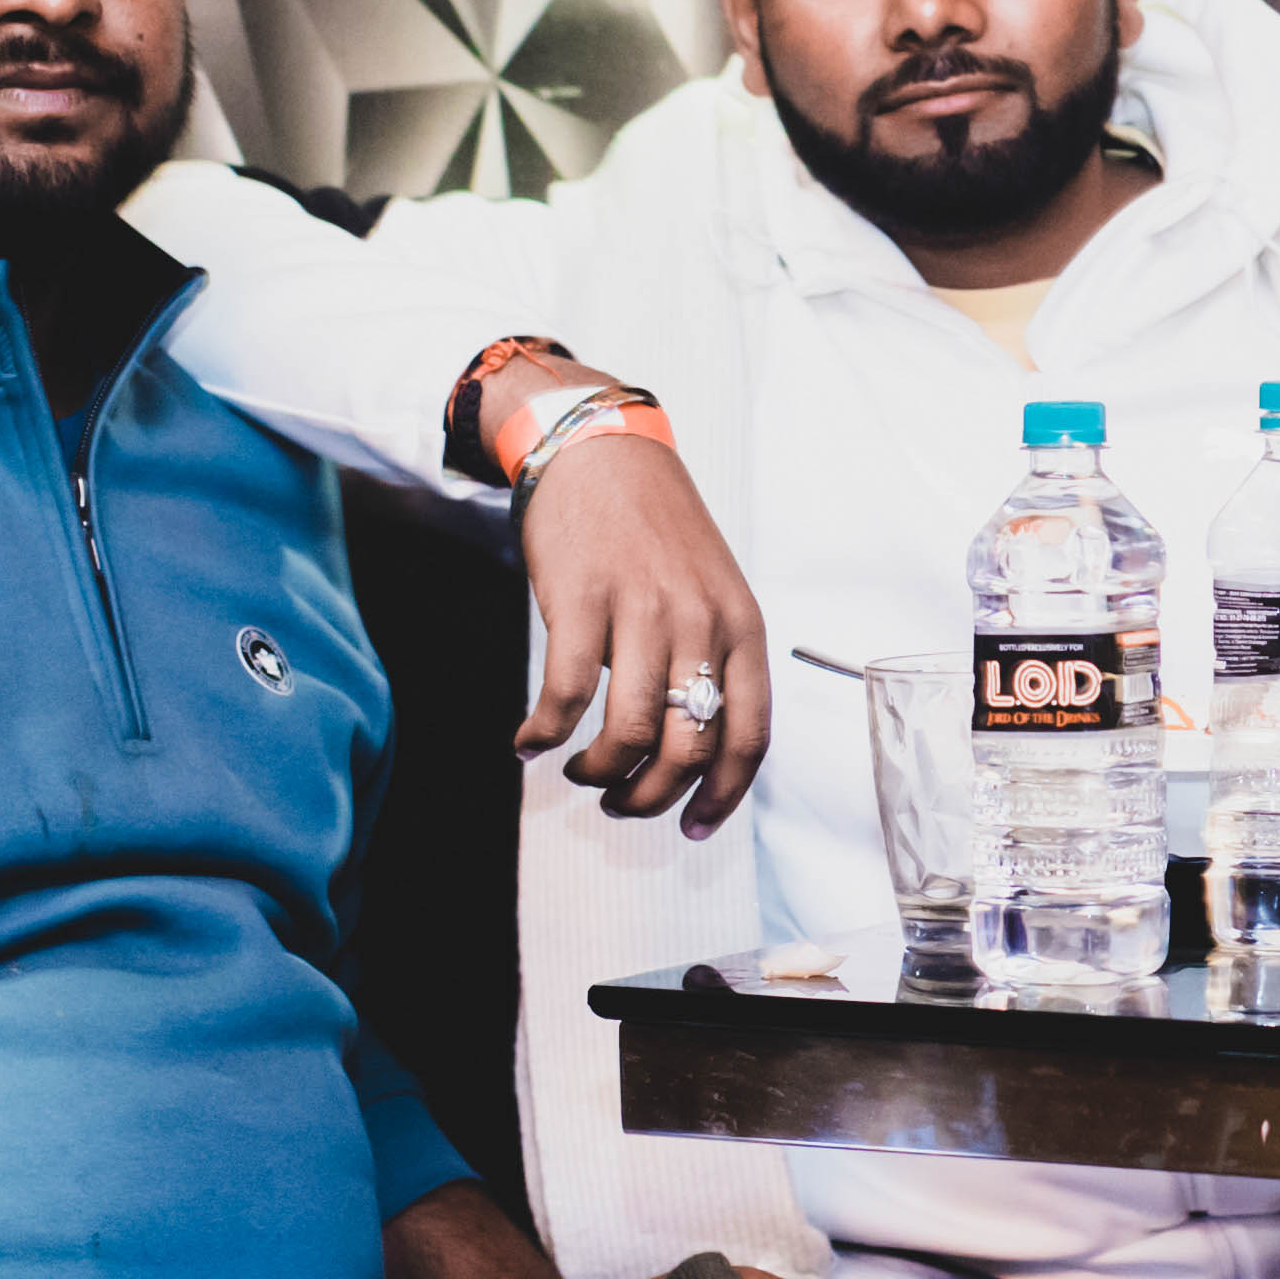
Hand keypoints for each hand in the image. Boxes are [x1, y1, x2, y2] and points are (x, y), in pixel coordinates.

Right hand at [514, 426, 769, 832]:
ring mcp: (641, 610)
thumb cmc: (657, 531)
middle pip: (688, 748)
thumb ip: (714, 662)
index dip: (723, 796)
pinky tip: (529, 741)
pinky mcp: (580, 599)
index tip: (692, 826)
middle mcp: (700, 622)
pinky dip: (542, 733)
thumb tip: (695, 751)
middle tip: (622, 803)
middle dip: (651, 796)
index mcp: (742, 627)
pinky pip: (564, 694)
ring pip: (627, 733)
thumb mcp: (714, 593)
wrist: (602, 453)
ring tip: (581, 773)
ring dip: (599, 773)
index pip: (750, 736)